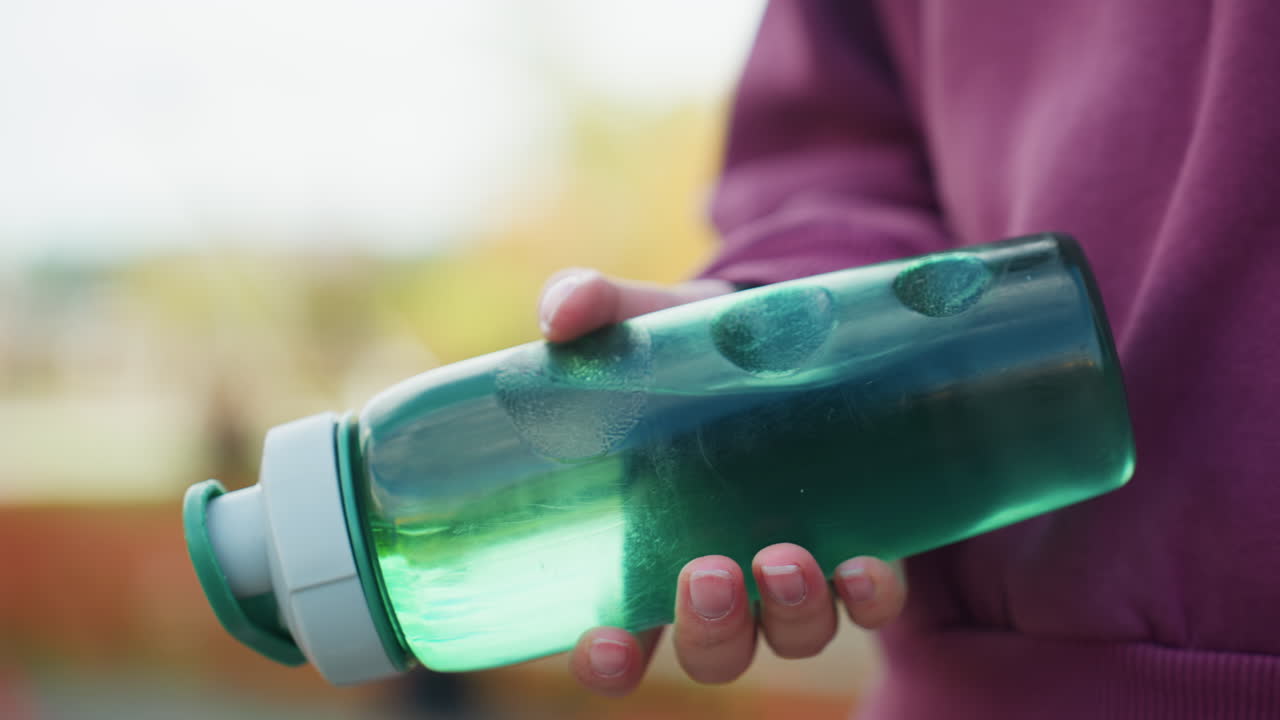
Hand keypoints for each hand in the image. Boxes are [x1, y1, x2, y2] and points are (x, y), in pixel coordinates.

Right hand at [538, 269, 908, 695]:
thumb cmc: (683, 346)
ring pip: (790, 636)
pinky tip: (864, 564)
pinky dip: (868, 596)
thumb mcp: (639, 322)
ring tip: (784, 558)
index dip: (609, 660)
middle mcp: (721, 573)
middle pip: (713, 651)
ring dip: (791, 617)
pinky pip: (869, 600)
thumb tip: (559, 313)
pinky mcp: (855, 539)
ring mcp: (790, 565)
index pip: (619, 636)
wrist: (775, 328)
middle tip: (708, 576)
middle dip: (712, 633)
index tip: (606, 644)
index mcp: (646, 544)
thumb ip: (594, 309)